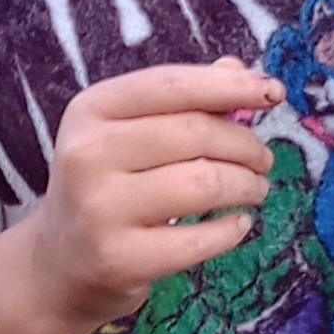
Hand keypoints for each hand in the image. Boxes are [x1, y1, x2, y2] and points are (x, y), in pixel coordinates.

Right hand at [27, 60, 284, 333]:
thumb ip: (182, 99)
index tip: (273, 93)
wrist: (60, 264)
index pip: (173, 84)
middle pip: (195, 133)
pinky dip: (232, 230)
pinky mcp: (119, 258)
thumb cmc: (107, 186)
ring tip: (256, 189)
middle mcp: (88, 154)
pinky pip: (199, 238)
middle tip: (263, 160)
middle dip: (246, 145)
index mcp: (90, 110)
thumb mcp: (129, 133)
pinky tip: (239, 225)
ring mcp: (100, 209)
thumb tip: (239, 70)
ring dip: (247, 185)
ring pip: (203, 182)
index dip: (230, 86)